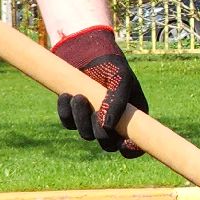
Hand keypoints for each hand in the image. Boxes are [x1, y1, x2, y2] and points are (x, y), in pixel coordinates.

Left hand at [52, 26, 147, 156]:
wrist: (84, 50)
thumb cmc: (110, 64)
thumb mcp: (121, 80)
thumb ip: (117, 103)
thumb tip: (107, 127)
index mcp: (132, 117)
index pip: (133, 144)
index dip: (130, 149)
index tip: (124, 143)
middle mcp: (113, 122)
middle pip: (107, 144)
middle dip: (100, 133)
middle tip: (95, 114)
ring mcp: (92, 119)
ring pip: (85, 134)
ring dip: (80, 118)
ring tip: (78, 96)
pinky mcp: (74, 114)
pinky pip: (68, 123)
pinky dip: (66, 112)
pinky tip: (66, 95)